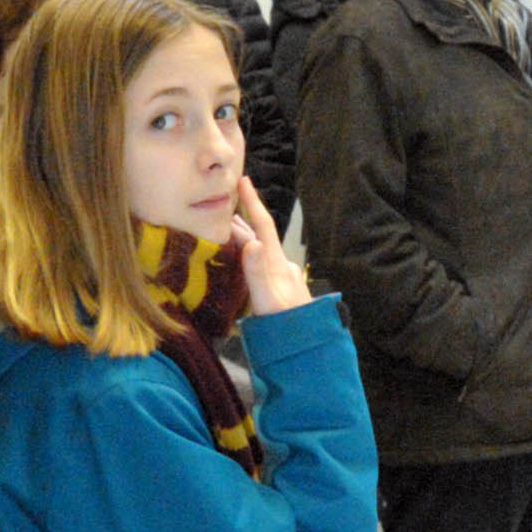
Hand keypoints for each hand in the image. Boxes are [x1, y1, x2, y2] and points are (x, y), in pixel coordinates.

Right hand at [226, 176, 310, 318]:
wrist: (308, 351)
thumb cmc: (287, 328)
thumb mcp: (268, 301)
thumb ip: (258, 273)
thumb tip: (252, 241)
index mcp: (277, 264)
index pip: (263, 226)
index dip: (252, 203)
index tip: (243, 180)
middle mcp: (282, 268)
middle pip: (260, 237)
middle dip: (242, 220)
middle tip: (222, 206)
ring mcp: (283, 280)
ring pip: (260, 252)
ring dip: (245, 239)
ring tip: (228, 231)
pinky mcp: (281, 292)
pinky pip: (261, 267)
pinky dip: (248, 259)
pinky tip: (245, 264)